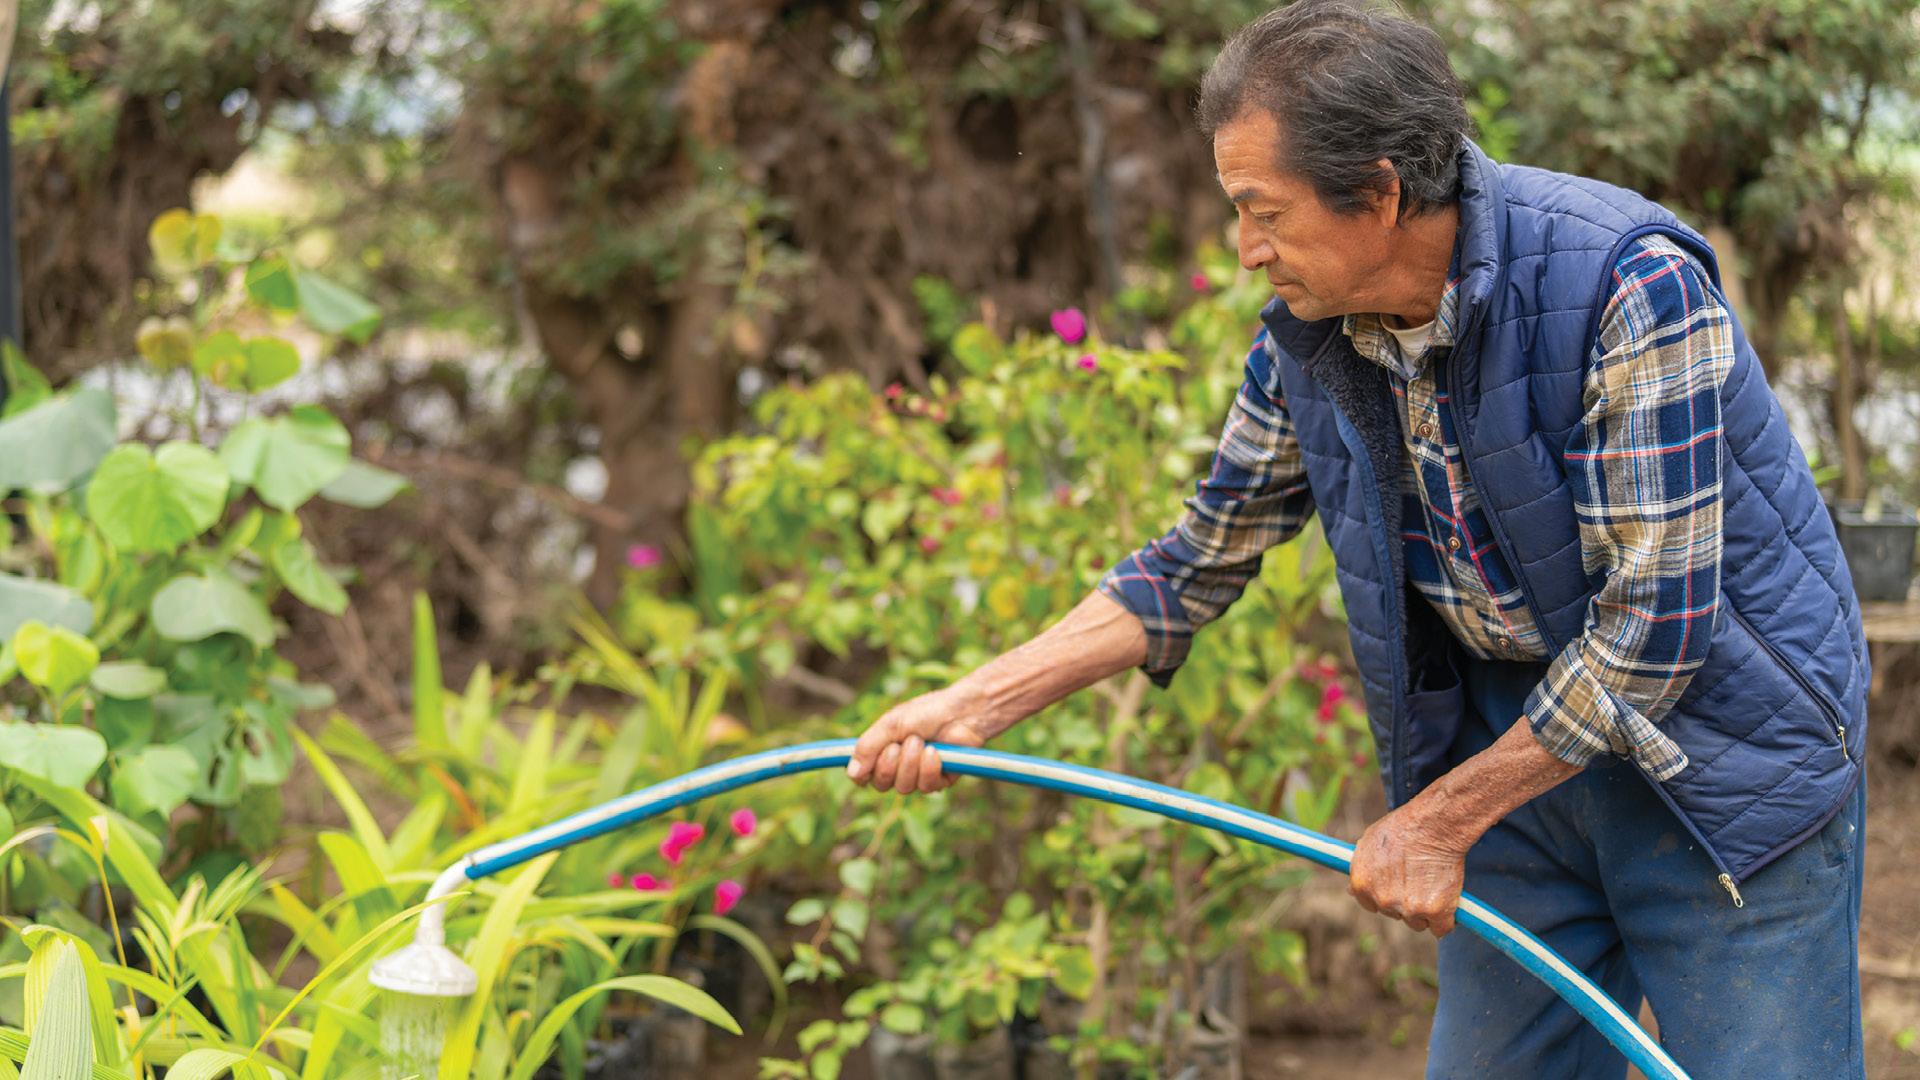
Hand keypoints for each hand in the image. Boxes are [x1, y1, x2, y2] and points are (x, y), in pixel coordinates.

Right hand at [846, 685, 997, 793]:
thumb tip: (852, 773)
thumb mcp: (891, 724)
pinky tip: (935, 752)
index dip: (862, 774)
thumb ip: (869, 746)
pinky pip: (926, 787)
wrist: (961, 711)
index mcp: (883, 752)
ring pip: (904, 787)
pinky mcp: (940, 781)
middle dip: (889, 764)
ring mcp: (919, 776)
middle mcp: (899, 768)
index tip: (865, 766)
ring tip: (921, 742)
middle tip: (901, 744)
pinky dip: (929, 768)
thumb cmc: (925, 712)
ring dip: (911, 763)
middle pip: (881, 785)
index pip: (864, 775)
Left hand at [1346, 799, 1474, 937]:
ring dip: (1426, 911)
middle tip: (1419, 878)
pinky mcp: (1436, 912)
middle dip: (1406, 901)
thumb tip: (1351, 891)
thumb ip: (1361, 869)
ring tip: (1433, 883)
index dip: (1386, 896)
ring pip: (1418, 922)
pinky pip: (1441, 929)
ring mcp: (1409, 909)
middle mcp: (1383, 901)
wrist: (1433, 825)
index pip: (1371, 905)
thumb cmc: (1402, 827)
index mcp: (1362, 885)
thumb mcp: (1368, 842)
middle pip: (1395, 914)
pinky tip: (1448, 902)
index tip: (1397, 888)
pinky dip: (1446, 920)